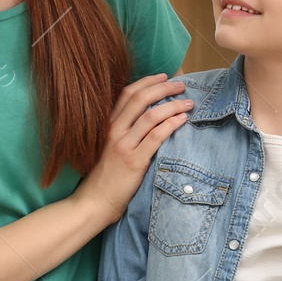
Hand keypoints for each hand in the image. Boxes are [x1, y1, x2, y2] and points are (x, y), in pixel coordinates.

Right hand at [75, 75, 191, 224]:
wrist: (93, 203)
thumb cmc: (104, 179)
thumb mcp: (109, 149)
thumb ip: (123, 134)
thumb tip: (147, 121)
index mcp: (107, 126)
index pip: (127, 94)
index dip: (147, 82)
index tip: (163, 77)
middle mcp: (114, 131)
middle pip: (140, 99)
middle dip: (163, 88)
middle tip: (181, 85)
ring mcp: (123, 145)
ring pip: (150, 115)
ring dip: (173, 105)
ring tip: (188, 102)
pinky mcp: (134, 161)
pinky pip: (156, 136)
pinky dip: (171, 124)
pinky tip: (183, 120)